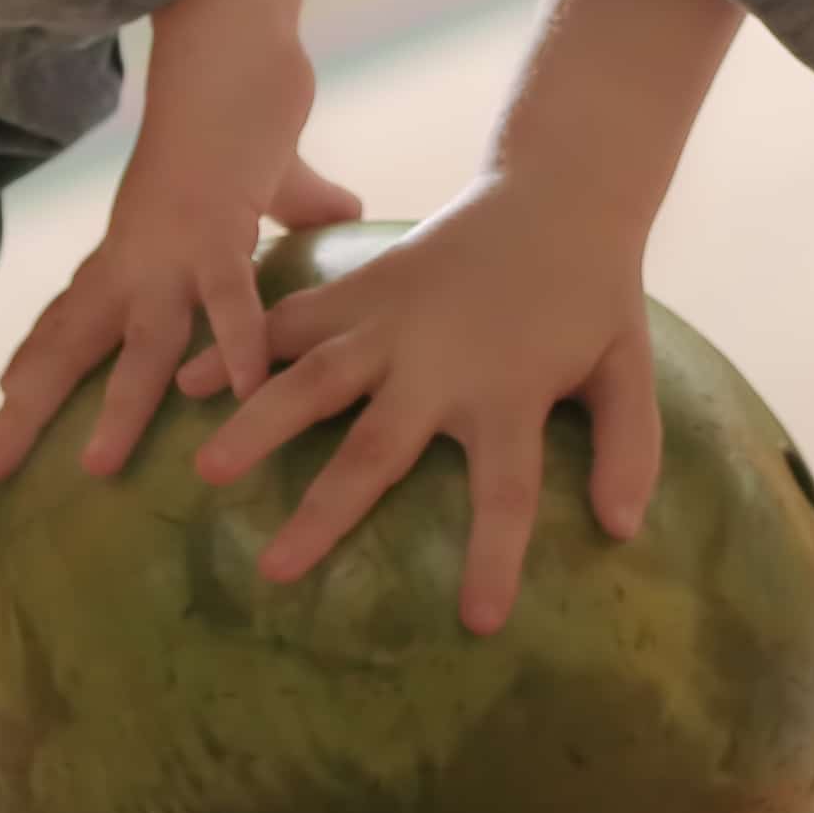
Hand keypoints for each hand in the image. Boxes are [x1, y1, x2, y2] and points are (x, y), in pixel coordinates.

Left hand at [0, 29, 359, 484]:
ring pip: (140, 341)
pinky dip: (233, 344)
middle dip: (30, 408)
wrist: (232, 48)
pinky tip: (240, 392)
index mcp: (139, 245)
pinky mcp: (218, 226)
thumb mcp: (271, 176)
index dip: (40, 358)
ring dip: (119, 405)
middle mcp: (139, 254)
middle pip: (73, 344)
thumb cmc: (245, 104)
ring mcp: (173, 245)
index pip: (76, 312)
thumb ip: (303, 205)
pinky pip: (228, 298)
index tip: (4, 405)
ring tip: (98, 467)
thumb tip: (346, 214)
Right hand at [176, 169, 668, 633]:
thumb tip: (623, 531)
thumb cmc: (591, 295)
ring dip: (260, 424)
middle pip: (377, 447)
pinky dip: (241, 348)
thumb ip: (629, 447)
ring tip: (206, 470)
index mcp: (509, 392)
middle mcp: (439, 364)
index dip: (493, 556)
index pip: (507, 491)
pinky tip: (184, 381)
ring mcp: (391, 323)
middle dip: (326, 511)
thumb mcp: (628, 368)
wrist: (554, 191)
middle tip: (274, 569)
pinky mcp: (362, 288)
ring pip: (313, 379)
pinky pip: (291, 321)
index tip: (475, 621)